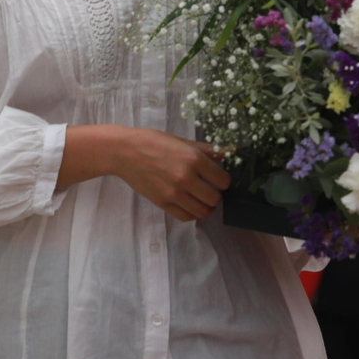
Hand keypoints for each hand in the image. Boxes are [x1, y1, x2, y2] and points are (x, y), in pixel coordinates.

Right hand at [111, 128, 230, 222]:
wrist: (125, 152)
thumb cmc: (154, 142)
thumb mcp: (184, 141)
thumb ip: (209, 149)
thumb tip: (233, 151)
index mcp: (194, 159)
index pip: (223, 180)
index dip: (224, 181)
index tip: (219, 179)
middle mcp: (186, 178)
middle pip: (215, 198)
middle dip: (216, 195)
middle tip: (211, 189)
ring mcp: (174, 193)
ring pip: (203, 211)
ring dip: (206, 207)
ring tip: (202, 199)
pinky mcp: (163, 203)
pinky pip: (186, 217)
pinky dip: (193, 214)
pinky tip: (192, 205)